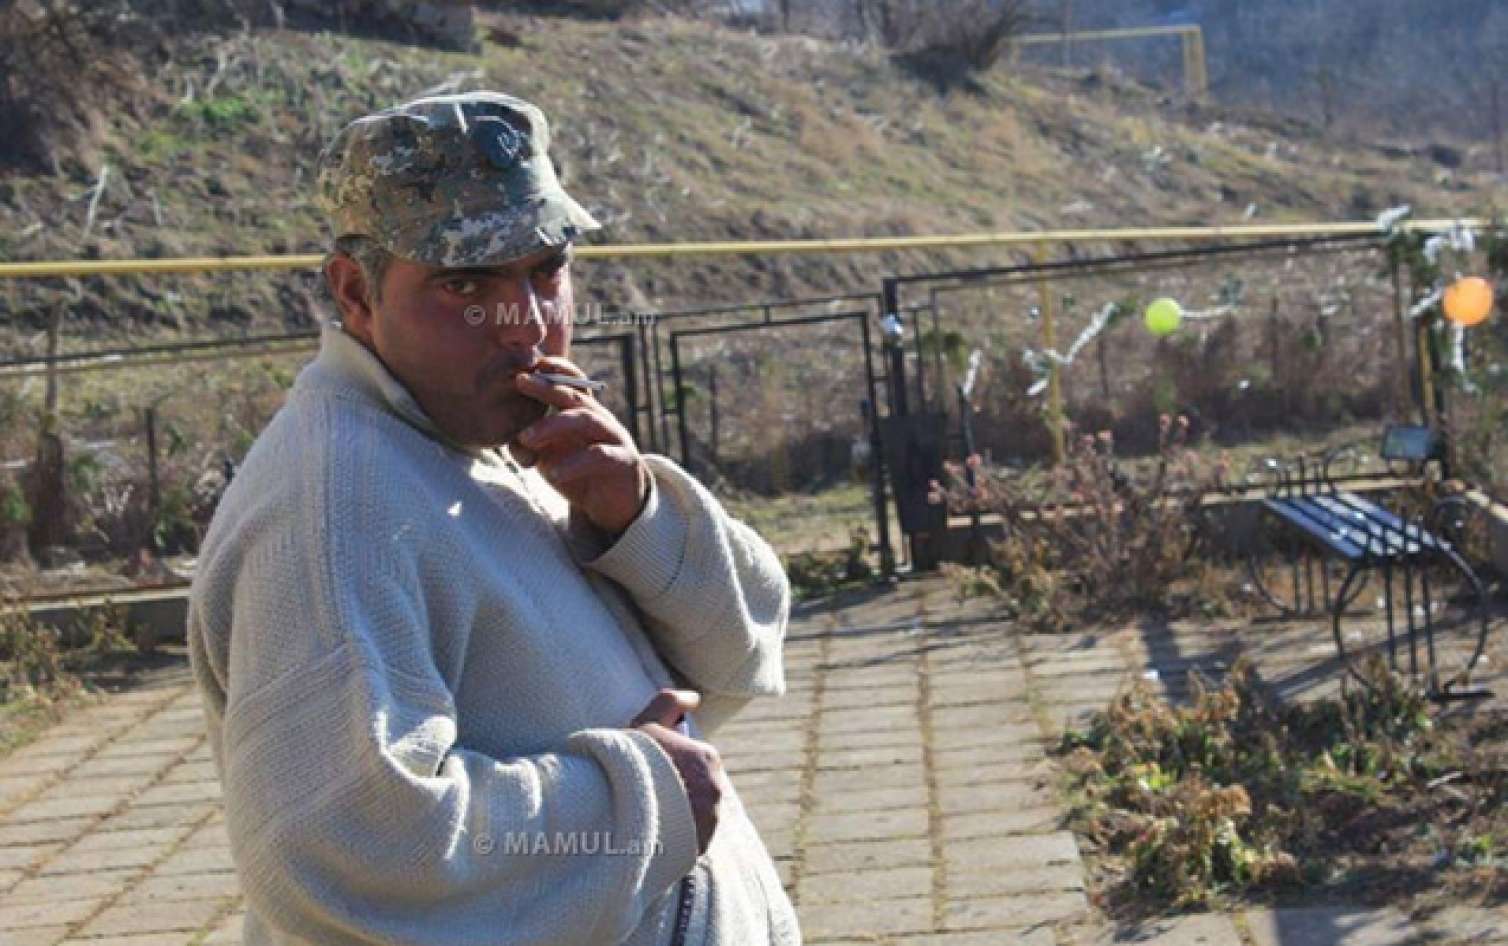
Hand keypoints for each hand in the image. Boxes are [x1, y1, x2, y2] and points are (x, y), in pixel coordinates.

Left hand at [512, 357, 650, 535]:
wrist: (615, 505)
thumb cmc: (580, 474)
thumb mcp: (550, 457)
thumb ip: (532, 445)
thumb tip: (513, 439)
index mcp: (584, 412)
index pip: (572, 382)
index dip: (555, 368)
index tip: (529, 363)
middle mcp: (600, 419)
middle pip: (575, 395)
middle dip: (547, 387)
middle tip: (520, 382)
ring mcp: (614, 438)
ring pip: (586, 420)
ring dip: (554, 424)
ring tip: (526, 438)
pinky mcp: (623, 462)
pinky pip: (599, 456)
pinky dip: (574, 463)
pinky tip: (553, 473)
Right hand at [631, 689, 725, 854]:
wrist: (616, 807)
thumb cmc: (631, 760)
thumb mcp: (647, 720)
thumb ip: (671, 701)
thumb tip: (694, 697)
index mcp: (708, 759)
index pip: (694, 762)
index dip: (671, 765)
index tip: (649, 770)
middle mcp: (716, 790)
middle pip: (697, 789)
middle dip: (677, 791)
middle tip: (647, 792)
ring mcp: (709, 822)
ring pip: (695, 816)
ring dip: (678, 816)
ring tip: (649, 815)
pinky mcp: (698, 847)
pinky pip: (689, 840)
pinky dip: (675, 838)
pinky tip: (654, 835)